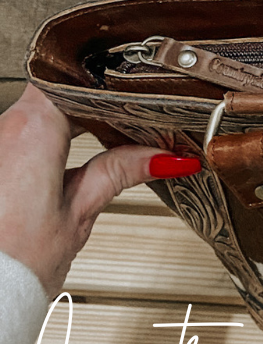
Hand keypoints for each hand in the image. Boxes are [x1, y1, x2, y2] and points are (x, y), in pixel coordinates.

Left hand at [0, 84, 200, 295]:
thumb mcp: (79, 214)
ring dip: (73, 121)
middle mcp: (3, 129)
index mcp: (32, 130)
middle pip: (59, 92)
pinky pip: (20, 136)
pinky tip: (70, 156)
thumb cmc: (12, 265)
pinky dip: (49, 139)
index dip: (110, 81)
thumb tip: (164, 157)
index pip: (77, 78)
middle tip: (133, 120)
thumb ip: (120, 173)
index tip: (137, 95)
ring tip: (109, 139)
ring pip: (39, 112)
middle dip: (97, 104)